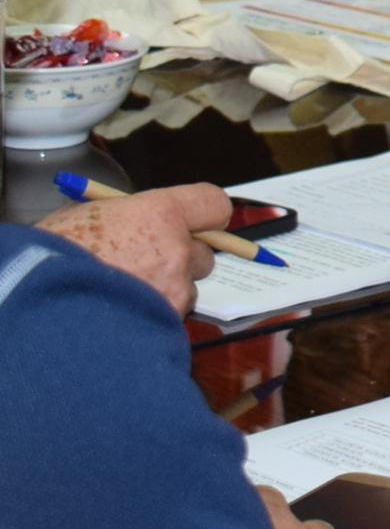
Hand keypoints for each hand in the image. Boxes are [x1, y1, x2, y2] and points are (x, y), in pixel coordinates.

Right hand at [37, 182, 230, 314]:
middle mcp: (177, 251)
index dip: (204, 215)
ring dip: (166, 292)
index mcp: (159, 215)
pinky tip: (121, 317)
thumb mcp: (79, 216)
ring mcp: (174, 291)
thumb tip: (135, 217)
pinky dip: (152, 317)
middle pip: (203, 253)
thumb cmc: (48, 258)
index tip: (194, 222)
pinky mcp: (166, 324)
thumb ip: (122, 215)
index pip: (212, 204)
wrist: (38, 310)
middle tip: (145, 265)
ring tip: (123, 297)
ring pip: (186, 290)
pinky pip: (169, 317)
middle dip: (181, 259)